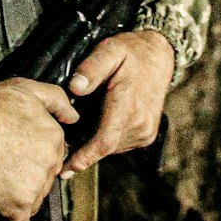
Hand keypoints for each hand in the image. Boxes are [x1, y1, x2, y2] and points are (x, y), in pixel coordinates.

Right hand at [0, 78, 77, 220]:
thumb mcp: (23, 89)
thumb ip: (56, 99)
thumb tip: (73, 116)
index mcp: (54, 137)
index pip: (54, 156)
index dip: (34, 157)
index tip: (18, 156)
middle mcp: (49, 162)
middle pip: (45, 179)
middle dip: (28, 178)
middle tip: (4, 169)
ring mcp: (35, 185)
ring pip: (33, 200)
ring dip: (17, 198)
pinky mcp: (17, 205)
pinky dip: (6, 219)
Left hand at [64, 30, 173, 174]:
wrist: (159, 56)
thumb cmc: (131, 52)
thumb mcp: (109, 51)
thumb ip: (91, 68)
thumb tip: (75, 87)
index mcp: (129, 105)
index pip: (104, 141)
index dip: (84, 158)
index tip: (65, 169)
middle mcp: (140, 123)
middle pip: (104, 147)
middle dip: (82, 149)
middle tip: (62, 141)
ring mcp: (146, 131)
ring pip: (111, 147)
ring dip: (94, 143)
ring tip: (79, 127)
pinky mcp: (147, 135)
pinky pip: (119, 144)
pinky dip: (106, 139)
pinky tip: (98, 124)